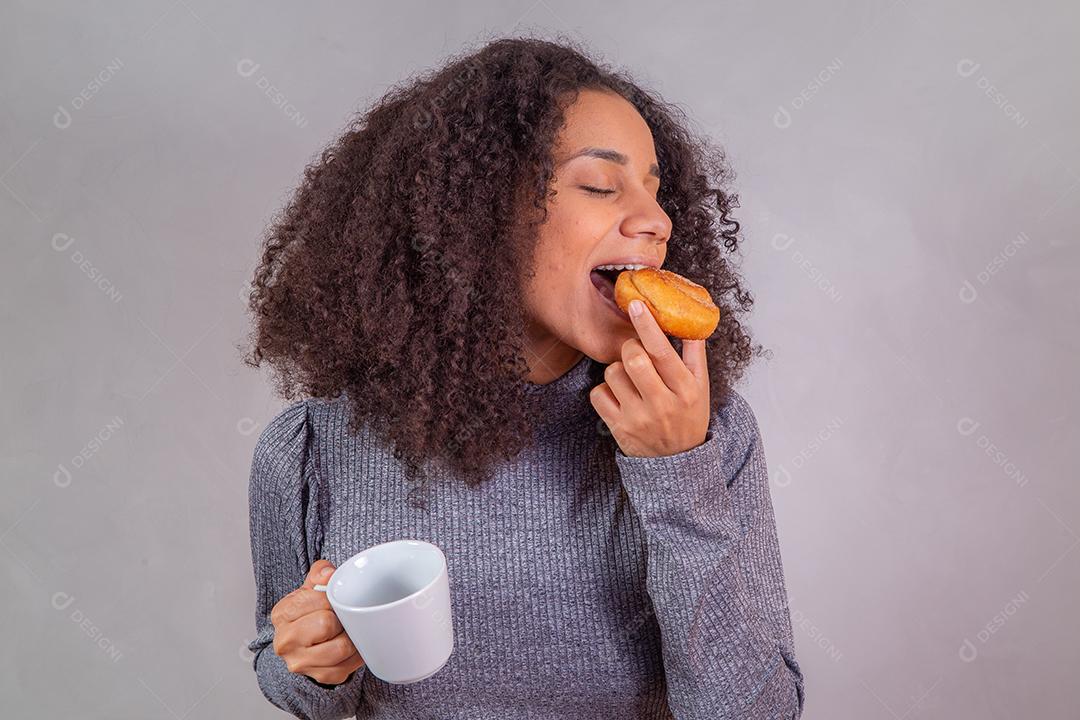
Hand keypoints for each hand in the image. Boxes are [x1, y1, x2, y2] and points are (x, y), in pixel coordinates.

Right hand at [270, 559, 365, 685]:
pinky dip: (356, 654)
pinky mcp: (320, 676)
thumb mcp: (310, 588)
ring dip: (351, 636)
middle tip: (341, 616)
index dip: (331, 598)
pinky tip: (351, 644)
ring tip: (347, 629)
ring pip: (341, 648)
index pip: (314, 601)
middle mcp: (286, 641)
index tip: (333, 599)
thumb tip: (329, 573)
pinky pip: (349, 665)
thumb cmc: (309, 612)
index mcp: (281, 615)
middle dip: (339, 618)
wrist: (304, 643)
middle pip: (326, 624)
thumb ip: (319, 573)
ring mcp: (301, 663)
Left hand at [589, 299, 709, 456]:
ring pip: (612, 373)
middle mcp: (661, 404)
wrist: (676, 461)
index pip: (662, 351)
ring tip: (630, 378)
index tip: (635, 305)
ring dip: (617, 369)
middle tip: (635, 351)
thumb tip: (693, 321)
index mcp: (685, 389)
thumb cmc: (688, 416)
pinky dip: (605, 389)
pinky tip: (619, 395)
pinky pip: (598, 394)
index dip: (647, 325)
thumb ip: (695, 354)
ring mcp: (637, 418)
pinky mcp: (618, 428)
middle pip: (633, 359)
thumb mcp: (701, 387)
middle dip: (630, 346)